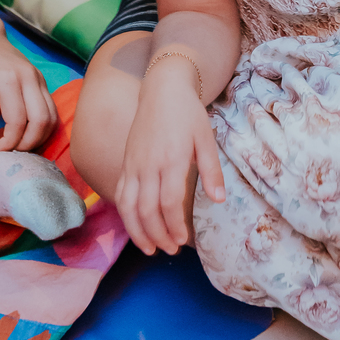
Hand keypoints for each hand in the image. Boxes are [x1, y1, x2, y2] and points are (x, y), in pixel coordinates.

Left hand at [0, 22, 57, 149]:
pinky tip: (26, 134)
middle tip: (10, 152)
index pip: (17, 121)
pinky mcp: (43, 82)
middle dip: (28, 144)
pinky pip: (51, 110)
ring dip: (39, 137)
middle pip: (41, 121)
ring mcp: (39, 79)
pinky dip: (43, 127)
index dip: (8, 142)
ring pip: (52, 117)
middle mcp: (30, 78)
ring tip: (19, 146)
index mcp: (8, 80)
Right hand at [116, 63, 224, 254]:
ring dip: (138, 232)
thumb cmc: (187, 113)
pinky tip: (136, 228)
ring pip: (128, 206)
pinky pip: (120, 194)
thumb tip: (219, 200)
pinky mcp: (126, 163)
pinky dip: (125, 215)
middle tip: (171, 250)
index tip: (183, 241)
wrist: (161, 90)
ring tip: (151, 249)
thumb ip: (212, 170)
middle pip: (147, 210)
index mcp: (171, 159)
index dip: (174, 226)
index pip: (169, 202)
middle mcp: (148, 165)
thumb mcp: (206, 138)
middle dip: (158, 235)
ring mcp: (133, 164)